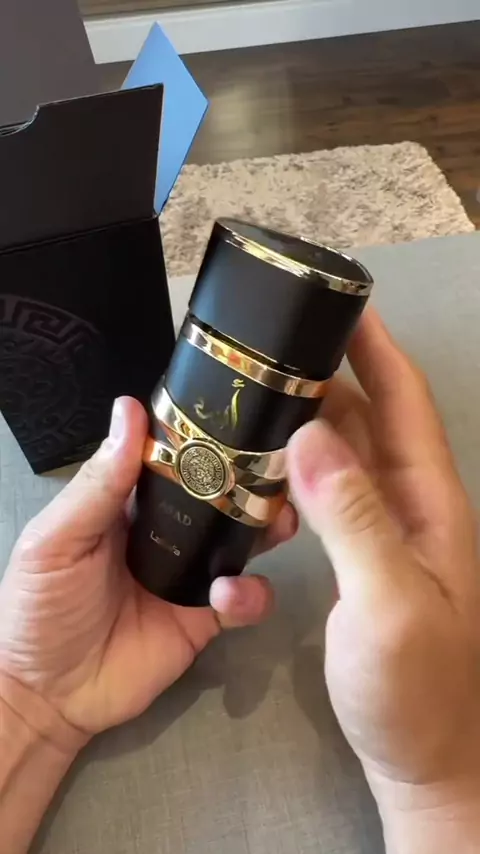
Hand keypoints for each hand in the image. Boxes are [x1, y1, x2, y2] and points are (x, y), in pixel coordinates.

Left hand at [0, 397, 296, 751]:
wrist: (47, 695)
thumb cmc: (39, 606)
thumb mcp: (57, 540)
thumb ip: (98, 484)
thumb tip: (129, 410)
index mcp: (131, 503)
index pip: (176, 459)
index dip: (208, 439)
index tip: (246, 417)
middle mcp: (168, 532)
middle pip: (220, 497)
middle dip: (254, 481)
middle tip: (281, 470)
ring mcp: (190, 575)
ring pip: (242, 542)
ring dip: (267, 528)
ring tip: (280, 523)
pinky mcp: (206, 618)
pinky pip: (245, 600)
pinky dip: (251, 594)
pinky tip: (230, 596)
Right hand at [287, 311, 479, 851]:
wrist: (425, 759)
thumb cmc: (415, 688)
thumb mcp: (389, 603)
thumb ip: (354, 520)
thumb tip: (308, 438)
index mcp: (430, 503)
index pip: (405, 404)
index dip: (377, 349)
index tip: (342, 304)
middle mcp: (413, 506)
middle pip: (371, 420)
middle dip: (330, 376)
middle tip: (271, 350)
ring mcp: (390, 533)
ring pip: (348, 455)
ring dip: (309, 423)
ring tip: (257, 399)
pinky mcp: (365, 558)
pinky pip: (333, 495)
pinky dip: (302, 470)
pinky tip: (266, 470)